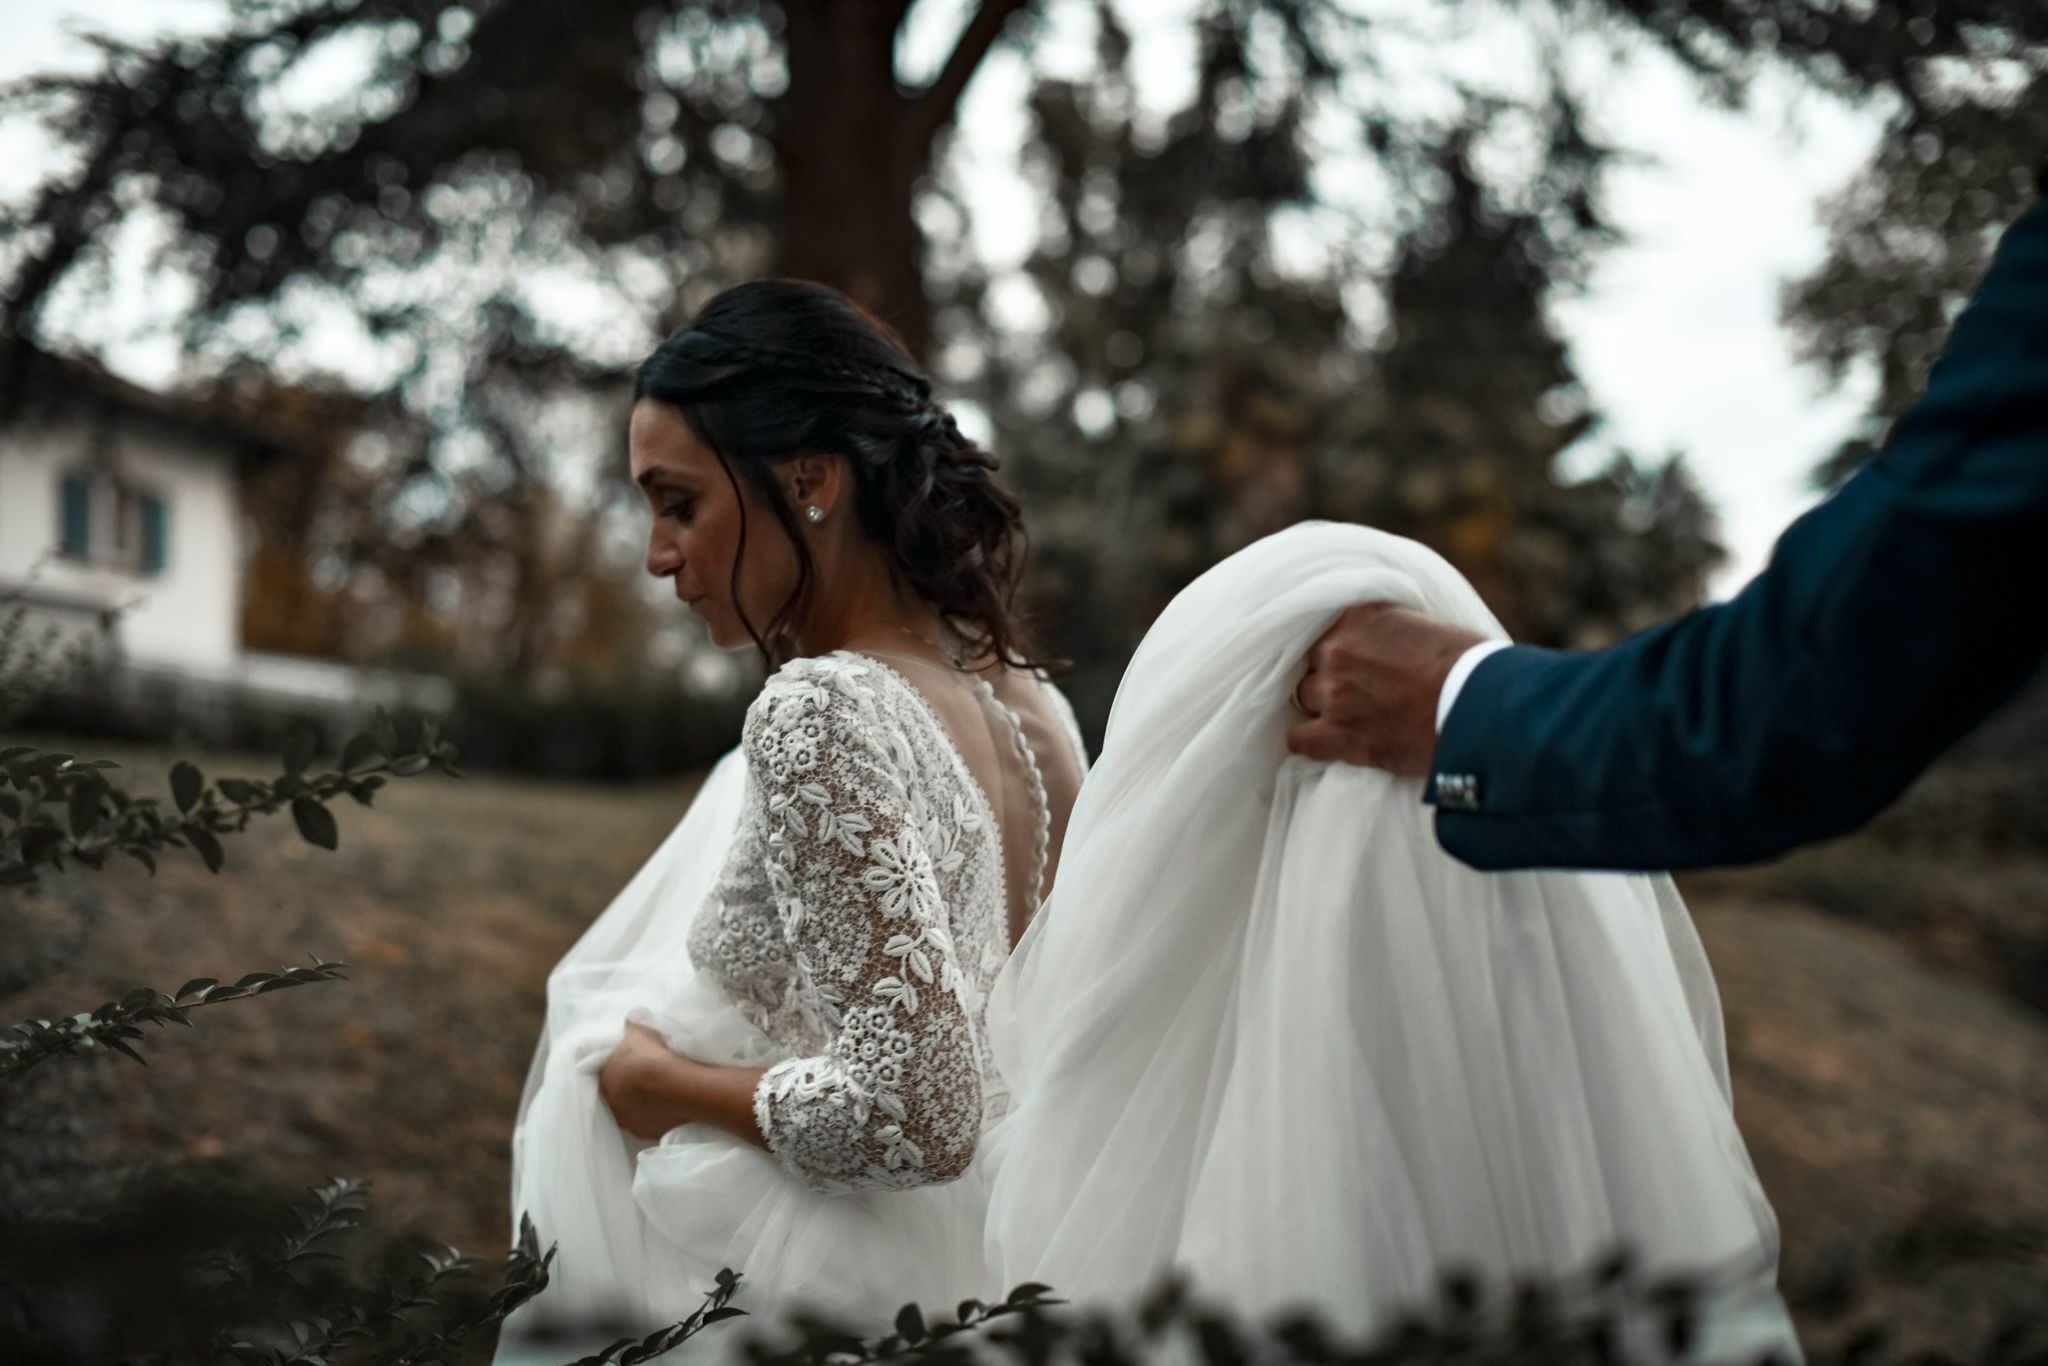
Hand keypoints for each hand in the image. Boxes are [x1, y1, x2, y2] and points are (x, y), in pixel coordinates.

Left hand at [599, 1021, 690, 1140]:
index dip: (615, 1069)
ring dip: (639, 1104)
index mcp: (604, 1081)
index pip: (603, 1076)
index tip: (628, 1065)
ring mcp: (629, 1123)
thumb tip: (627, 1020)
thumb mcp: (639, 1031)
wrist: (677, 1086)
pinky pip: (648, 1123)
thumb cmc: (652, 1057)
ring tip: (656, 1093)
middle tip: (642, 1079)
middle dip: (626, 1089)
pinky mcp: (647, 1134)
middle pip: (616, 1096)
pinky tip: (665, 1105)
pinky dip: (654, 1115)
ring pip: (631, 1112)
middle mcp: (612, 1106)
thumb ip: (629, 1027)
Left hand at [1286, 603, 1486, 775]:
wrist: (1479, 707)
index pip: (1328, 629)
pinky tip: (1322, 742)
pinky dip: (1308, 741)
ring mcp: (1335, 693)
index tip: (1356, 662)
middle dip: (1332, 676)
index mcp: (1359, 616)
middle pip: (1314, 664)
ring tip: (1348, 717)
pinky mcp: (1340, 735)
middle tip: (1358, 691)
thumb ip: (1392, 633)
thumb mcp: (1427, 627)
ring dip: (1323, 706)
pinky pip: (1299, 740)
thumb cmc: (1469, 666)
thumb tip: (1386, 650)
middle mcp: (1338, 650)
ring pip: (1305, 697)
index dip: (1342, 649)